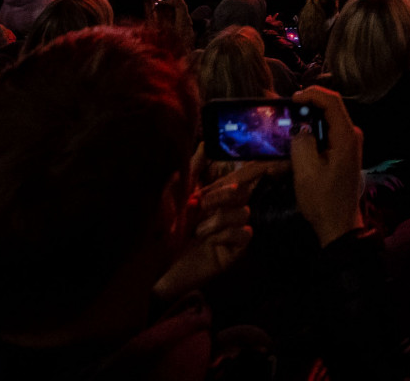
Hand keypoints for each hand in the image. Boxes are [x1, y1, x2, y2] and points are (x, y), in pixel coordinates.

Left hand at [154, 158, 263, 302]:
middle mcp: (225, 211)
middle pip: (242, 192)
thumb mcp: (172, 196)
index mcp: (213, 197)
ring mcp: (231, 230)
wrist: (158, 266)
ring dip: (217, 219)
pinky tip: (210, 242)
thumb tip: (204, 144)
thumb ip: (190, 171)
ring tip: (197, 231)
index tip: (250, 164)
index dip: (245, 170)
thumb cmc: (163, 231)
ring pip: (244, 212)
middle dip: (219, 195)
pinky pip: (245, 233)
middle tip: (198, 205)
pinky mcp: (235, 250)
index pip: (235, 178)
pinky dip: (226, 234)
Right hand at [289, 85, 365, 246]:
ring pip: (325, 122)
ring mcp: (347, 145)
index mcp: (346, 136)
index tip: (290, 98)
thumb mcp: (306, 171)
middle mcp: (351, 136)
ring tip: (284, 125)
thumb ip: (302, 142)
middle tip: (282, 109)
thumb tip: (299, 128)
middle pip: (329, 109)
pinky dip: (309, 135)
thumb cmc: (323, 200)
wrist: (338, 226)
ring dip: (305, 122)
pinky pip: (325, 135)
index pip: (331, 101)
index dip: (311, 94)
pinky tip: (293, 144)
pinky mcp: (341, 154)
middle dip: (305, 106)